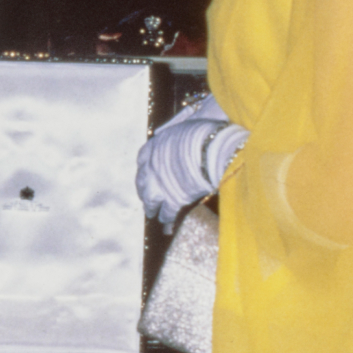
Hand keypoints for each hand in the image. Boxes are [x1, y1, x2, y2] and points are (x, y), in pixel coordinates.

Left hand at [135, 94, 248, 229]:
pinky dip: (167, 219)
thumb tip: (167, 132)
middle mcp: (152, 165)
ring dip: (152, 208)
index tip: (145, 174)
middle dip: (144, 191)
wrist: (210, 146)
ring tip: (154, 215)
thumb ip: (173, 133)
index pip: (142, 159)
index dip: (144, 168)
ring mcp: (161, 183)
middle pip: (143, 181)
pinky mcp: (173, 198)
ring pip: (151, 199)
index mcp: (154, 146)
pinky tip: (167, 225)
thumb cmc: (202, 131)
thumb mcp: (183, 126)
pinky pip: (167, 212)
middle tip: (146, 198)